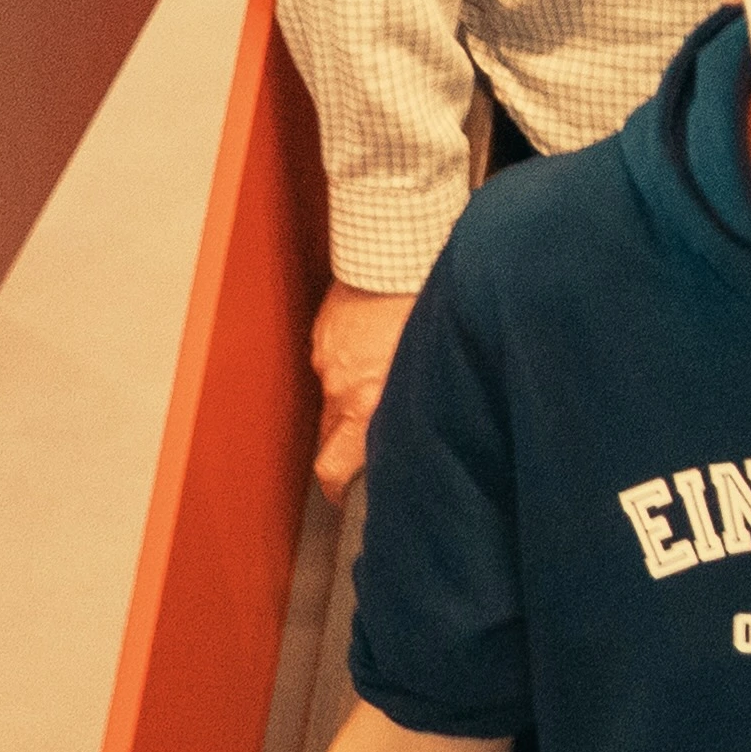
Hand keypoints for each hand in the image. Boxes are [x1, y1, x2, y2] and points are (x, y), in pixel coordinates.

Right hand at [310, 280, 415, 495]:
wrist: (394, 255)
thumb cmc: (420, 310)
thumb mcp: (427, 367)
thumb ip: (415, 401)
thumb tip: (424, 422)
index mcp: (365, 404)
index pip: (331, 466)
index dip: (333, 488)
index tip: (341, 496)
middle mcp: (340, 387)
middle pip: (330, 433)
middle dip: (344, 440)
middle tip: (368, 433)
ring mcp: (327, 359)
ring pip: (336, 390)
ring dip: (354, 387)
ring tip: (384, 365)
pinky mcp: (323, 332)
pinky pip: (334, 356)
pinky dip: (350, 355)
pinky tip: (375, 336)